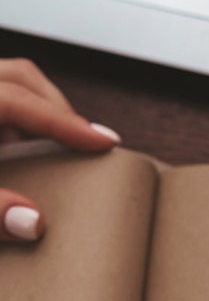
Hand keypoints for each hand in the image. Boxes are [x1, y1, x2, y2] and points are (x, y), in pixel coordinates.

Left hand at [0, 58, 119, 241]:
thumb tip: (34, 223)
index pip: (21, 101)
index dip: (67, 124)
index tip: (106, 141)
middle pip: (19, 77)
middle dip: (59, 106)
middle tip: (87, 141)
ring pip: (4, 82)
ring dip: (33, 109)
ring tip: (53, 146)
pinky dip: (9, 118)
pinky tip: (12, 149)